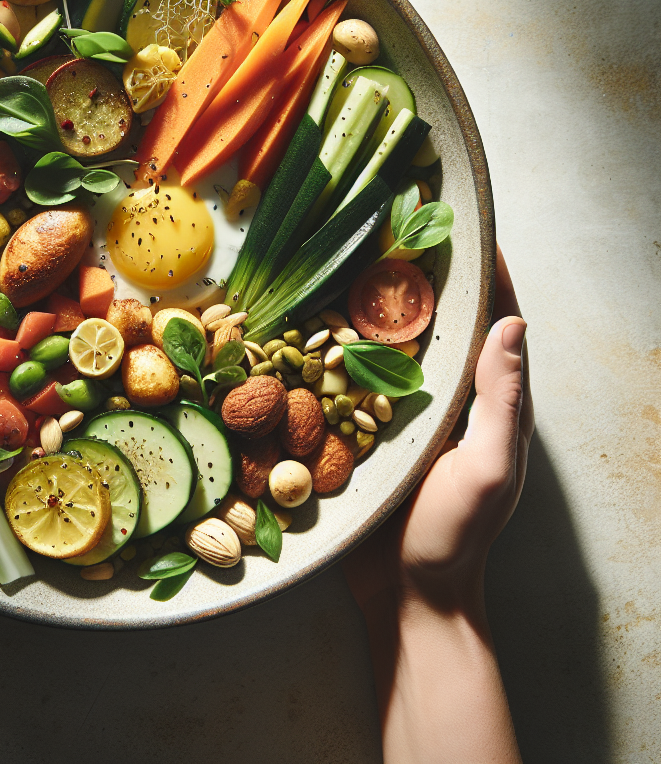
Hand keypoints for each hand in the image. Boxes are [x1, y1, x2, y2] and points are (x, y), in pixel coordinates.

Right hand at [343, 246, 532, 612]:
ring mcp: (401, 414)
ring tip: (345, 261)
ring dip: (372, 306)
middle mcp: (445, 399)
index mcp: (485, 403)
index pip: (495, 323)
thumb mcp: (488, 469)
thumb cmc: (455, 537)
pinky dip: (335, 348)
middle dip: (420, 277)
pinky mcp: (361, 430)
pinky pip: (349, 379)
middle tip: (391, 228)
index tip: (465, 227)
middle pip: (438, 324)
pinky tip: (308, 324)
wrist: (404, 596)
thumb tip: (515, 324)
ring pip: (389, 346)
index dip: (486, 274)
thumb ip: (502, 402)